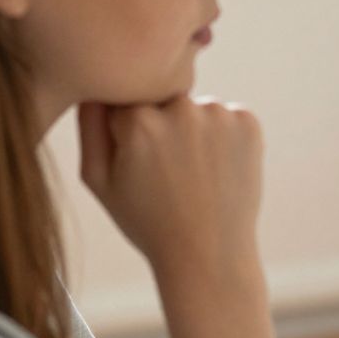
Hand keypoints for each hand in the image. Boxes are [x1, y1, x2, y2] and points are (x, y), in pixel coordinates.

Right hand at [77, 96, 261, 289]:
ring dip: (193, 130)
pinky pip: (226, 116)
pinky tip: (217, 171)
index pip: (123, 99)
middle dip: (160, 125)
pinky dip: (222, 137)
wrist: (209, 254)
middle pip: (161, 99)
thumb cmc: (147, 221)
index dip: (126, 131)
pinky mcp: (249, 122)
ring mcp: (219, 114)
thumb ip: (89, 125)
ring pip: (194, 108)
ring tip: (194, 175)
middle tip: (168, 171)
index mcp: (137, 121)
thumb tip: (93, 83)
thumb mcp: (99, 180)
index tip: (137, 160)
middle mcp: (181, 108)